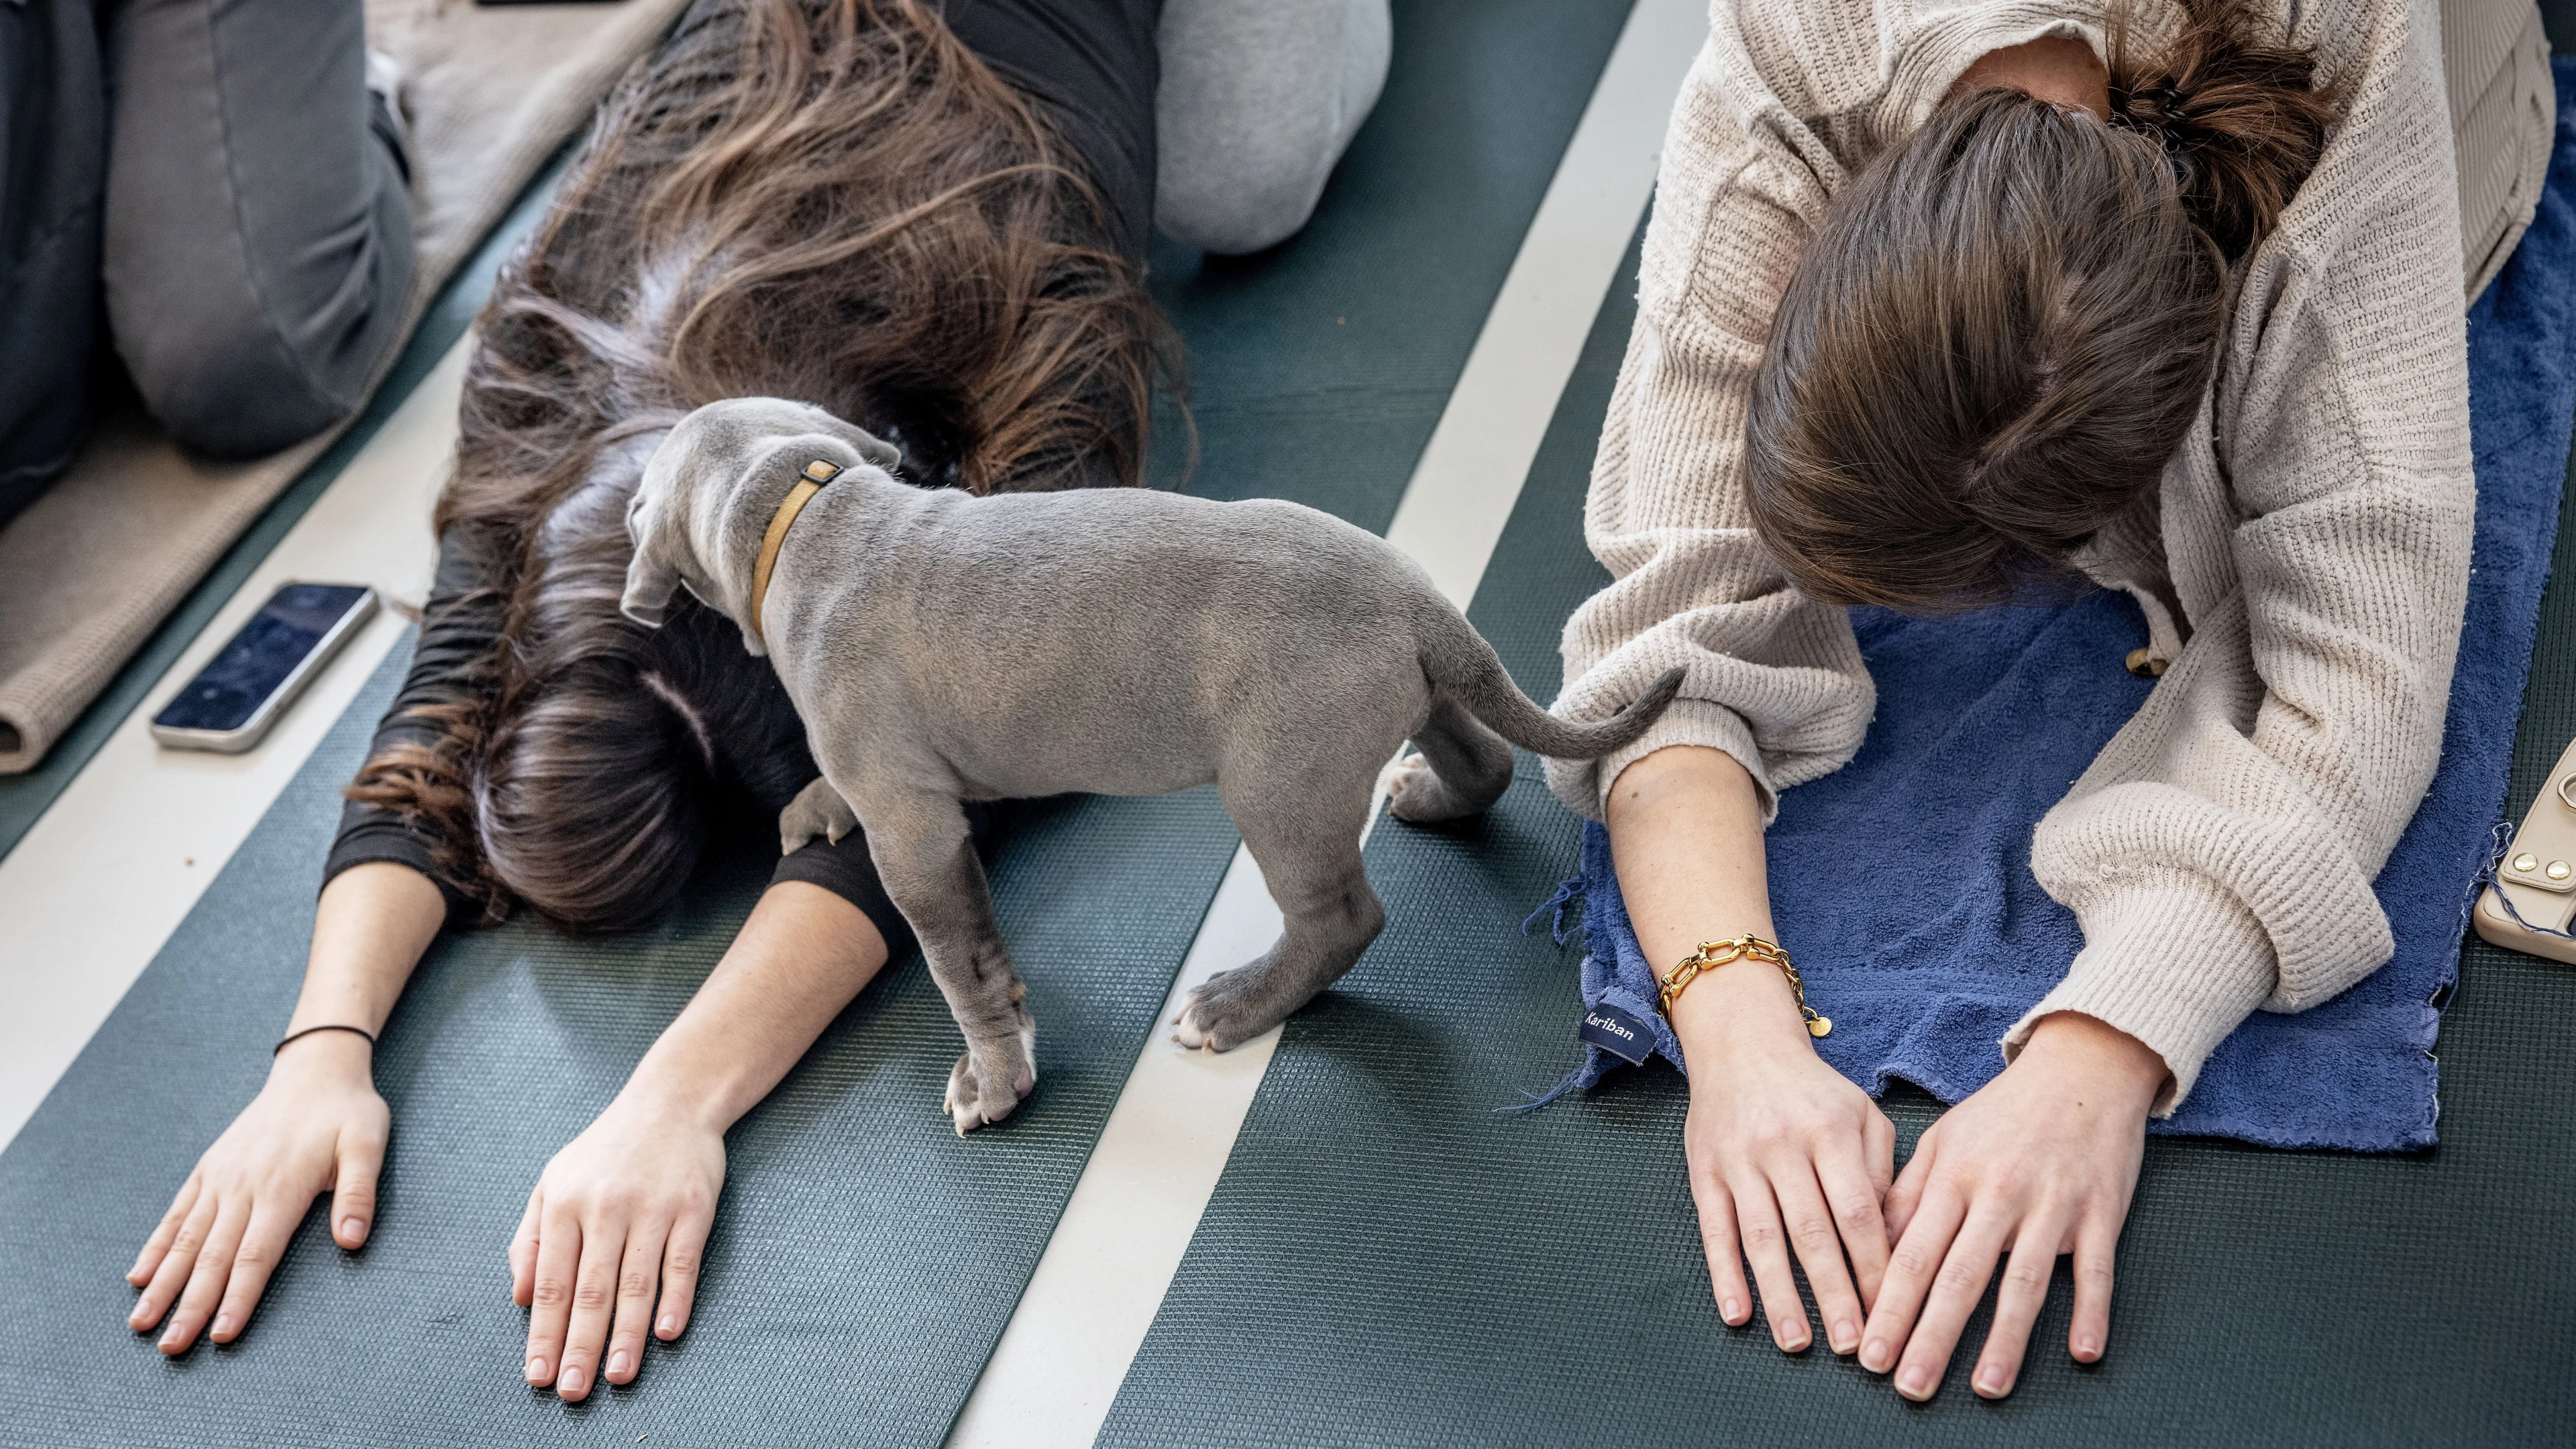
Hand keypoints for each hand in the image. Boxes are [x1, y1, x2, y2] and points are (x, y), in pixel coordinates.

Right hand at [126, 1031, 388, 1351]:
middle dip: (190, 1305)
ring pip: (186, 1240)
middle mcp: (242, 1187)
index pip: (255, 1256)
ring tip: (140, 1323)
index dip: (237, 1298)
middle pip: (212, 1257)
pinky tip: (139, 1276)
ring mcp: (220, 1178)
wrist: (315, 1070)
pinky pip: (176, 1213)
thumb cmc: (347, 1112)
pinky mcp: (208, 1169)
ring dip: (163, 1284)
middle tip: (170, 1347)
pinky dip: (156, 1246)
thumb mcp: (368, 1145)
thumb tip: (351, 1240)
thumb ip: (358, 1194)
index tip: (221, 1336)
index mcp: (282, 1188)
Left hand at [510, 1094, 723, 1400]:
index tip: (537, 1375)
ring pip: (636, 1283)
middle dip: (579, 1346)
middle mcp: (605, 1207)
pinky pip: (682, 1261)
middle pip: (591, 1290)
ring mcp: (652, 1208)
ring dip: (626, 1334)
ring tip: (616, 1375)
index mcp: (564, 1204)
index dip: (544, 1333)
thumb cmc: (606, 1150)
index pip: (551, 1283)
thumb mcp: (552, 1182)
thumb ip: (531, 1239)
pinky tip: (666, 1332)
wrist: (671, 1100)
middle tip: (572, 1391)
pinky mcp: (693, 1208)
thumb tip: (520, 1297)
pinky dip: (676, 1298)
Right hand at [1679, 966, 1896, 1354]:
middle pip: (1812, 1232)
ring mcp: (1740, 1159)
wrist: (1741, 1045)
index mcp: (1831, 1130)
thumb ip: (1882, 1171)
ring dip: (1781, 1295)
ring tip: (1798, 1343)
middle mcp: (1783, 1145)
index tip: (1893, 1312)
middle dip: (1834, 1294)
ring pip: (1762, 1237)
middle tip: (1852, 1347)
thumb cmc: (1815, 1091)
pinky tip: (1737, 1314)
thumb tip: (1890, 1239)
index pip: (1858, 1211)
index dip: (1874, 1266)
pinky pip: (1715, 1229)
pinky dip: (1724, 1274)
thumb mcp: (1864, 1113)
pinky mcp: (1704, 1171)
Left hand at [1858, 1011, 2165, 1399]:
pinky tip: (2084, 1351)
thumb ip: (1908, 1194)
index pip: (1912, 1254)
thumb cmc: (2001, 1112)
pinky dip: (2092, 1309)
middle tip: (1909, 1385)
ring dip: (2005, 1338)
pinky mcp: (2101, 1210)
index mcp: (1952, 1177)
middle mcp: (1997, 1193)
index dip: (1889, 1307)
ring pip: (2024, 1280)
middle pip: (1959, 1277)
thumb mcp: (1941, 1139)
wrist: (2080, 1069)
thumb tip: (1873, 1248)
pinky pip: (2096, 1268)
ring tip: (1986, 1387)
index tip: (1871, 1353)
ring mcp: (2052, 1203)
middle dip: (1931, 1336)